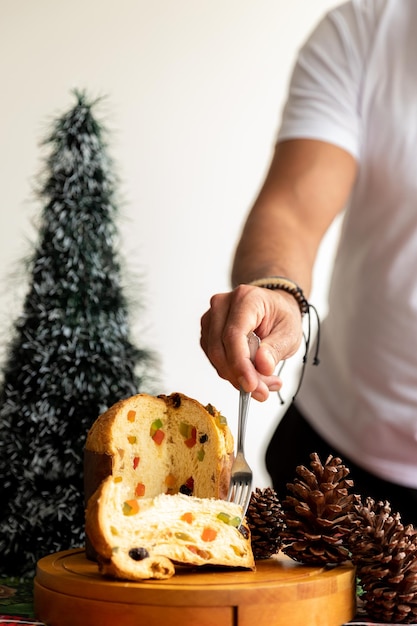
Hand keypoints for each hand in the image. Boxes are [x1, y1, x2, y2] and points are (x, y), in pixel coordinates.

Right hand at [200, 284, 303, 400]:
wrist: (273, 308)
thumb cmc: (281, 316)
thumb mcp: (290, 332)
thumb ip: (276, 349)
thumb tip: (262, 367)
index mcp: (246, 299)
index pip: (233, 335)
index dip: (240, 364)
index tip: (251, 386)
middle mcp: (222, 305)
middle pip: (220, 349)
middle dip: (239, 376)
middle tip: (261, 392)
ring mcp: (211, 318)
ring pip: (215, 357)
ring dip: (237, 377)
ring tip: (264, 382)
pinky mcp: (208, 333)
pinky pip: (215, 360)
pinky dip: (232, 372)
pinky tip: (251, 374)